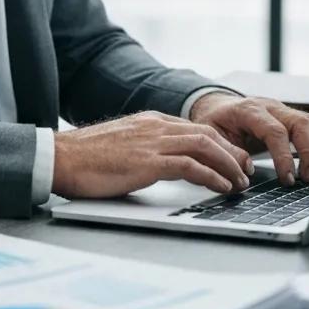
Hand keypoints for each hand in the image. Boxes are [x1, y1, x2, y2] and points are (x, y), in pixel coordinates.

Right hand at [51, 111, 255, 198]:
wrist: (61, 158)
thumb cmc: (85, 157)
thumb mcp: (122, 146)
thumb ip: (144, 150)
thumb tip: (159, 166)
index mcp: (149, 121)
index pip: (195, 128)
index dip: (220, 143)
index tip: (233, 159)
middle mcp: (155, 126)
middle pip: (207, 133)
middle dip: (232, 152)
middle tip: (246, 171)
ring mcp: (152, 142)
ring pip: (205, 146)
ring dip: (228, 165)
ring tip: (240, 183)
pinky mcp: (147, 162)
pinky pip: (190, 166)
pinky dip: (212, 176)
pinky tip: (221, 187)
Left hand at [189, 92, 308, 187]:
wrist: (216, 106)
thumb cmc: (215, 122)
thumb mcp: (211, 137)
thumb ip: (226, 154)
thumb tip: (244, 176)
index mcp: (249, 110)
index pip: (275, 131)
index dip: (284, 157)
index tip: (288, 179)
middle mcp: (270, 106)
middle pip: (301, 123)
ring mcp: (282, 109)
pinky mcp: (290, 117)